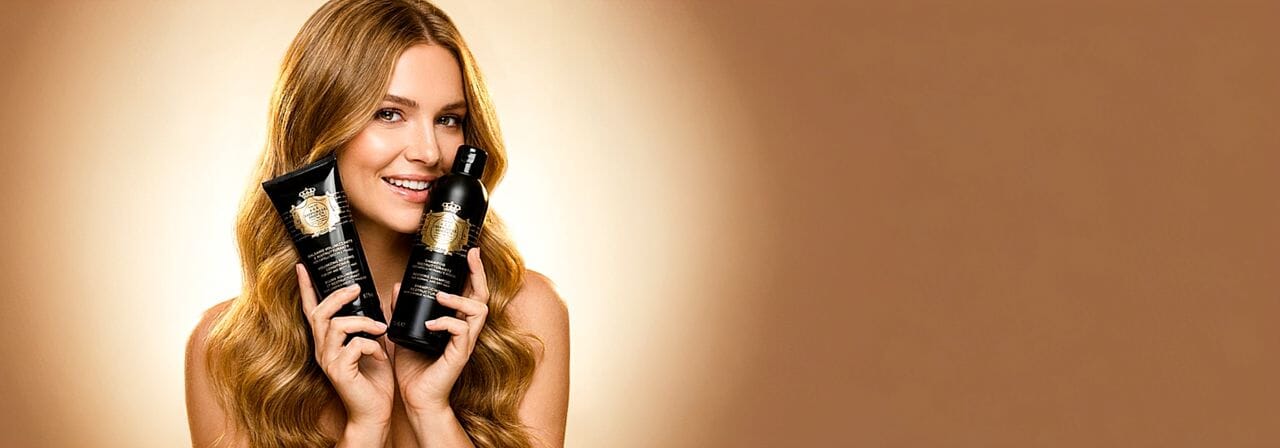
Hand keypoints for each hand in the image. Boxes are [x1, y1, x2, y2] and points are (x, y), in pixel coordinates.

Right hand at [296, 264, 394, 426]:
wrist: (375, 412)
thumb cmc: (374, 380)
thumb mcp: (374, 345)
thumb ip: (371, 325)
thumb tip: (383, 298)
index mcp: (328, 342)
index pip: (312, 311)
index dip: (306, 289)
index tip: (302, 267)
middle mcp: (323, 350)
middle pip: (320, 313)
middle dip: (338, 297)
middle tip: (357, 289)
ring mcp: (328, 361)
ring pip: (336, 326)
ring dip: (362, 322)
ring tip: (379, 329)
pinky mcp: (338, 371)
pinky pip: (353, 345)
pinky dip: (371, 346)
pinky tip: (380, 355)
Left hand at [390, 248, 490, 412]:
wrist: (415, 398)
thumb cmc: (413, 368)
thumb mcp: (403, 332)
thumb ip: (402, 310)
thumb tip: (397, 286)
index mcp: (456, 323)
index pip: (470, 292)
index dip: (472, 272)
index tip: (468, 252)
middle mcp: (465, 330)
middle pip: (482, 295)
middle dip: (478, 273)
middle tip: (470, 255)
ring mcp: (465, 342)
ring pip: (479, 310)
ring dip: (460, 299)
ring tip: (440, 296)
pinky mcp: (460, 355)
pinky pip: (461, 331)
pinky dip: (446, 323)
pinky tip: (430, 324)